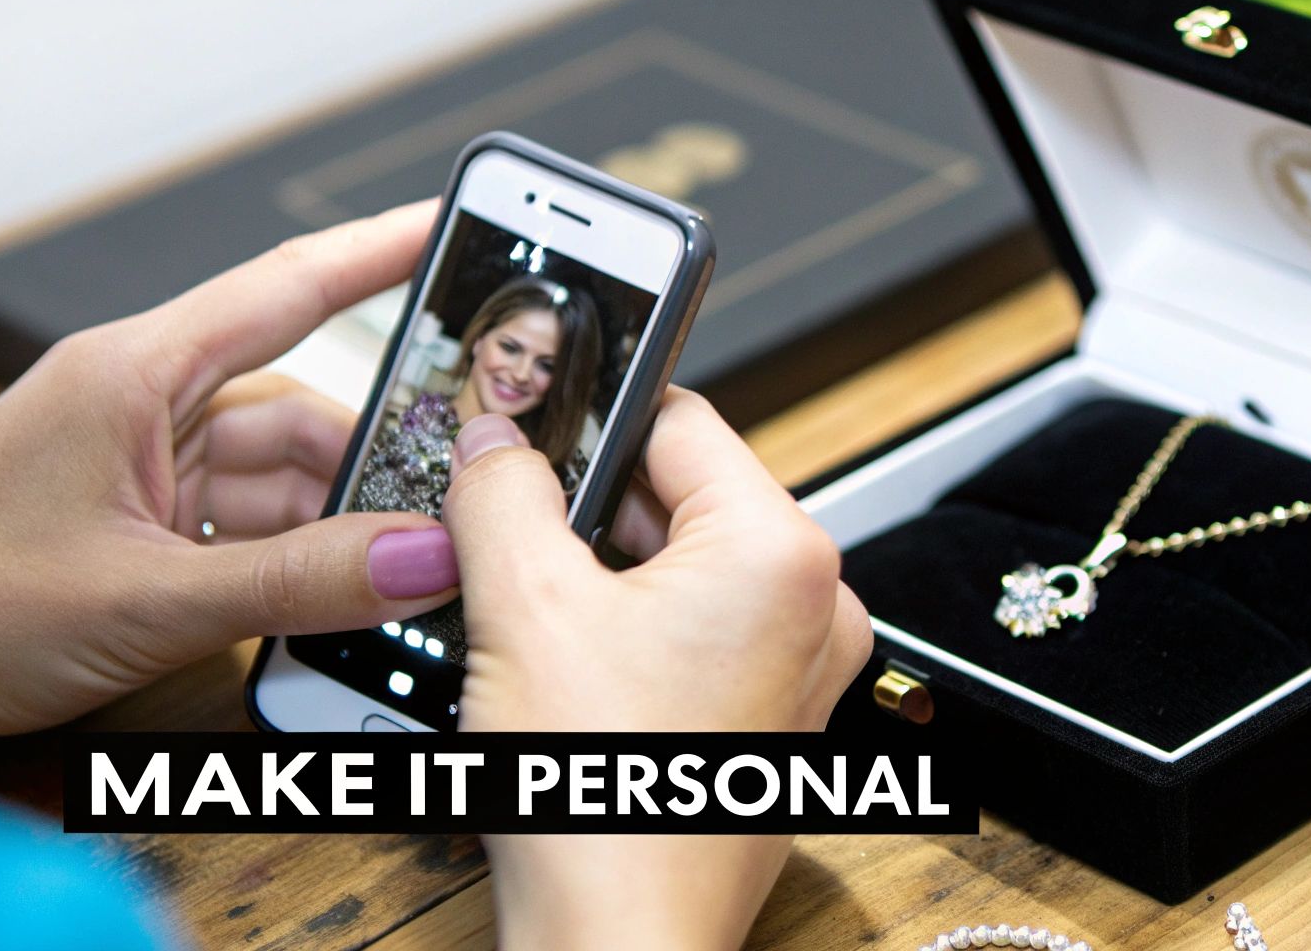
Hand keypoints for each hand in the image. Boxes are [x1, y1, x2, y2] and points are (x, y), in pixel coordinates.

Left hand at [0, 202, 459, 752]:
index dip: (383, 251)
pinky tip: (340, 593)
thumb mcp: (143, 598)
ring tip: (404, 567)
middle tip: (464, 491)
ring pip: (285, 475)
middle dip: (381, 456)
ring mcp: (145, 465)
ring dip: (342, 522)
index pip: (288, 288)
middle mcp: (146, 404)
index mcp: (136, 373)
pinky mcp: (143, 523)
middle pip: (305, 407)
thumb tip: (420, 558)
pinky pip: (253, 523)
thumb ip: (295, 581)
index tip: (459, 224)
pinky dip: (302, 558)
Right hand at [443, 390, 872, 949]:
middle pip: (685, 493)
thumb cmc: (606, 801)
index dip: (591, 412)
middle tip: (507, 521)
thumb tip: (494, 438)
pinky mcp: (773, 713)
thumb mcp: (523, 608)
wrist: (620, 941)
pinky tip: (570, 655)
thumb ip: (503, 494)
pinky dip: (635, 624)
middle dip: (590, 503)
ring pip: (686, 564)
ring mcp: (802, 664)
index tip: (528, 418)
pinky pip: (701, 629)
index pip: (680, 419)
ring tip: (535, 606)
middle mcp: (815, 603)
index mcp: (781, 553)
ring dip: (605, 567)